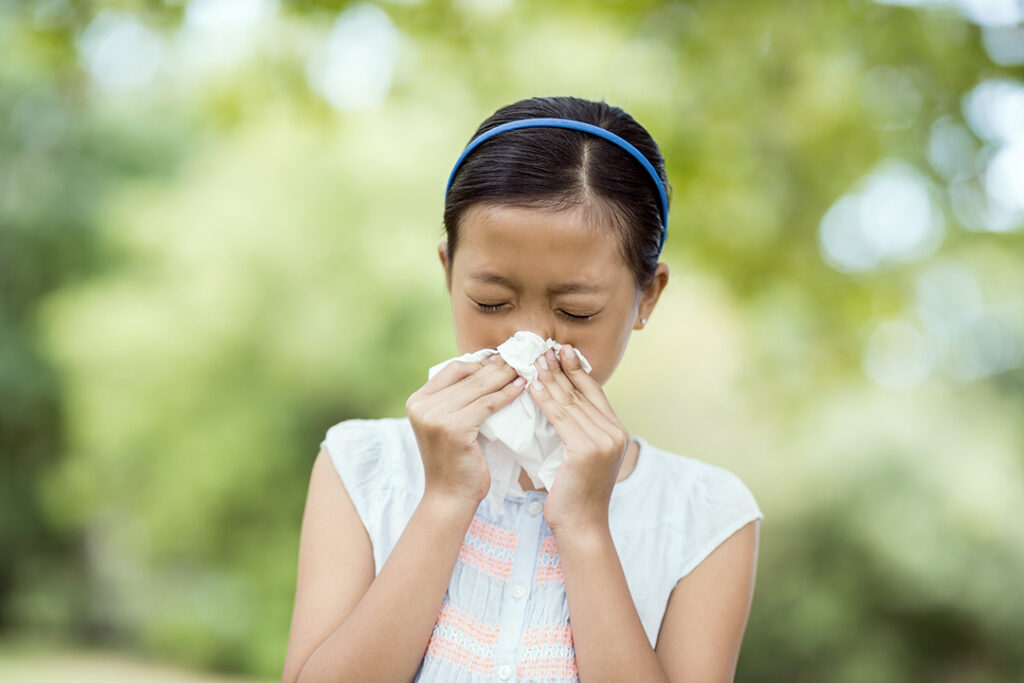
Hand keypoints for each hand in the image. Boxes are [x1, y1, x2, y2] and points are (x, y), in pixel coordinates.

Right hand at [406, 355, 525, 506]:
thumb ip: (458, 399)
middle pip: (467, 374)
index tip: (503, 357)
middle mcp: (421, 405)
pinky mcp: (453, 428)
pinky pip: (488, 404)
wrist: (449, 497)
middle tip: (521, 357)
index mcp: (417, 400)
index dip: (480, 361)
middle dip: (497, 365)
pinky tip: (522, 387)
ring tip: (525, 369)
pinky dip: (507, 393)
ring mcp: (435, 417)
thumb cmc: (455, 462)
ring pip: (479, 386)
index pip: (453, 368)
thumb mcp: (448, 424)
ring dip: (506, 375)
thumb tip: (488, 367)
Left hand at [529, 345, 629, 533]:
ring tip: (534, 361)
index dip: (576, 370)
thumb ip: (577, 430)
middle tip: (542, 348)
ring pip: (571, 401)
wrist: (581, 527)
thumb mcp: (580, 456)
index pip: (594, 391)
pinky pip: (561, 418)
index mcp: (617, 431)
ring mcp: (604, 441)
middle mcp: (615, 432)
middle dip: (560, 368)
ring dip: (550, 378)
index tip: (560, 350)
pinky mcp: (587, 450)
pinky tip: (533, 386)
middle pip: (582, 392)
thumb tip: (558, 402)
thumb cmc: (574, 494)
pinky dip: (546, 400)